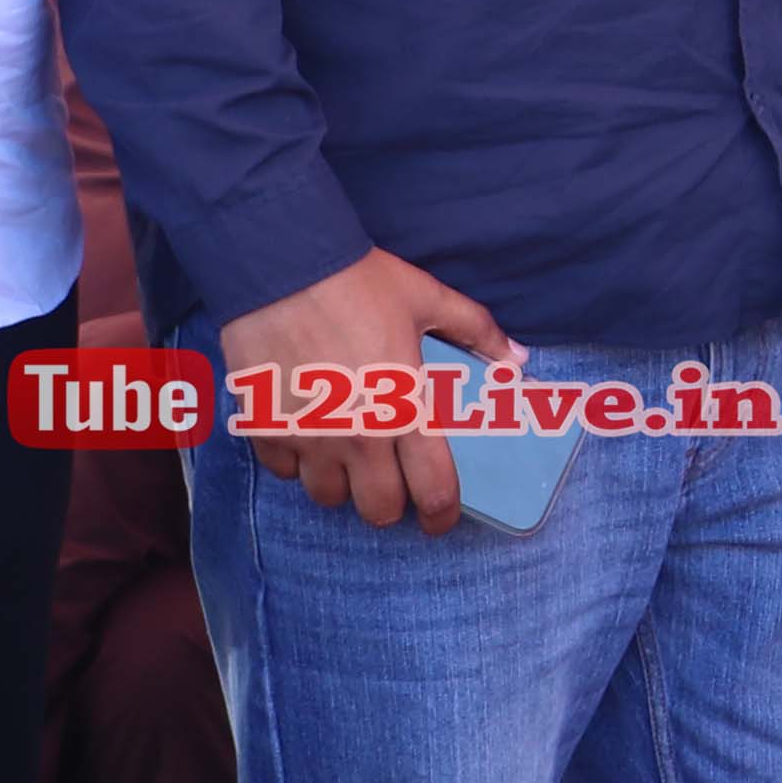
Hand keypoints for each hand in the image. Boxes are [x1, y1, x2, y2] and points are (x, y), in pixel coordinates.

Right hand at [219, 247, 507, 530]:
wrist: (281, 264)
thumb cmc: (358, 281)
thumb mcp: (428, 297)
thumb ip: (476, 330)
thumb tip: (517, 358)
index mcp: (405, 409)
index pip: (432, 489)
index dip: (441, 515)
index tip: (440, 518)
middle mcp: (357, 434)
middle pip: (377, 510)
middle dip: (389, 504)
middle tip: (390, 482)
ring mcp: (307, 435)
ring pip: (326, 496)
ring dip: (341, 484)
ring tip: (347, 456)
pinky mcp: (264, 426)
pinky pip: (283, 470)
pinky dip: (296, 461)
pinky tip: (306, 434)